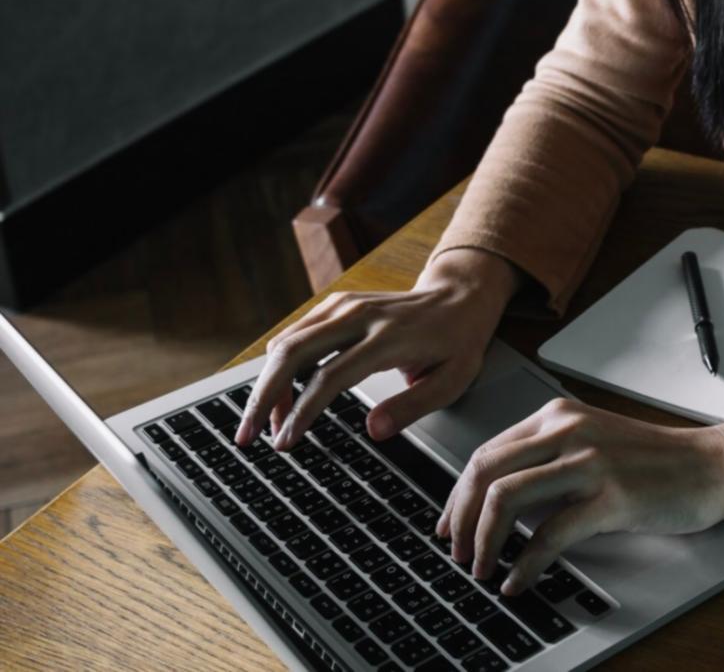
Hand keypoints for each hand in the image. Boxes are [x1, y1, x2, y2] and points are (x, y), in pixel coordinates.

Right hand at [235, 248, 520, 449]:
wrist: (460, 296)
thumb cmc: (458, 342)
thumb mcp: (453, 380)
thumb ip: (413, 405)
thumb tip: (374, 430)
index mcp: (389, 338)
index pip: (331, 376)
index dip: (303, 411)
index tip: (285, 442)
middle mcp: (360, 315)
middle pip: (293, 353)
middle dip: (264, 398)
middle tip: (247, 437)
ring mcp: (346, 305)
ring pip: (287, 342)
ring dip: (268, 384)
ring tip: (267, 425)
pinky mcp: (337, 304)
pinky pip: (296, 334)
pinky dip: (280, 366)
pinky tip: (281, 396)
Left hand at [438, 398, 723, 592]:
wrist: (714, 464)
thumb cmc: (658, 461)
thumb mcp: (593, 444)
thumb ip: (549, 460)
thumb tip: (498, 502)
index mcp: (558, 416)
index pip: (486, 452)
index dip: (459, 495)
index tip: (451, 525)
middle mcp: (568, 430)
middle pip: (484, 471)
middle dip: (461, 519)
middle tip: (457, 553)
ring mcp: (589, 461)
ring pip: (506, 498)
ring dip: (483, 541)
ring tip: (481, 569)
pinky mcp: (611, 496)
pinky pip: (549, 534)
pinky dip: (524, 564)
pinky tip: (518, 581)